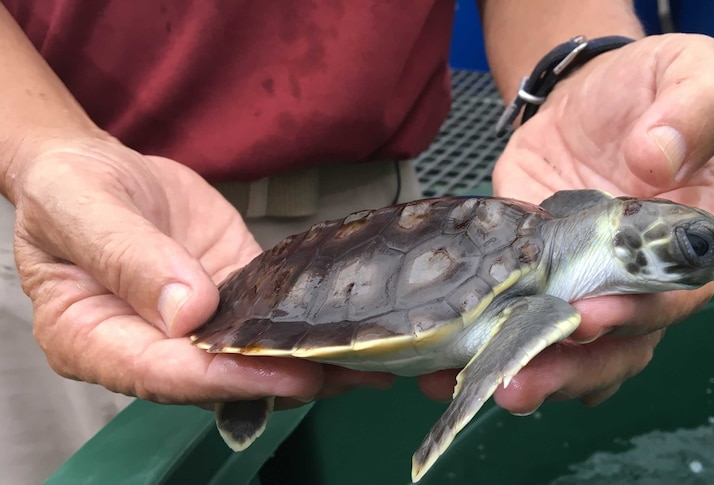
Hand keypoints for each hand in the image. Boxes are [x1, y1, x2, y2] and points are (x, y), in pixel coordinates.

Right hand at [9, 135, 391, 407]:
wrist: (97, 170)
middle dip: (284, 379)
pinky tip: (350, 323)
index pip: (165, 372)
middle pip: (217, 379)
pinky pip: (267, 316)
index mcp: (92, 339)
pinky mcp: (228, 298)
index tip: (283, 372)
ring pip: (252, 356)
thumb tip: (188, 312)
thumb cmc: (70, 189)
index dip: (227, 377)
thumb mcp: (82, 208)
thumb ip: (128, 257)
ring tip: (369, 358)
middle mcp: (146, 347)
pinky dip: (306, 323)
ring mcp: (192, 327)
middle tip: (350, 371)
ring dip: (308, 360)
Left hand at [418, 34, 713, 409]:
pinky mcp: (532, 279)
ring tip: (487, 386)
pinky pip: (518, 322)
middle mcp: (638, 280)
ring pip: (570, 352)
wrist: (580, 96)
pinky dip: (490, 348)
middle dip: (572, 369)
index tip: (588, 316)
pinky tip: (450, 366)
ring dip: (533, 374)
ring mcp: (582, 285)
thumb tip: (656, 162)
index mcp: (687, 243)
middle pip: (618, 346)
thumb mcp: (690, 73)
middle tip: (522, 380)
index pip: (673, 298)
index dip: (635, 315)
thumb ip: (696, 108)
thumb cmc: (645, 88)